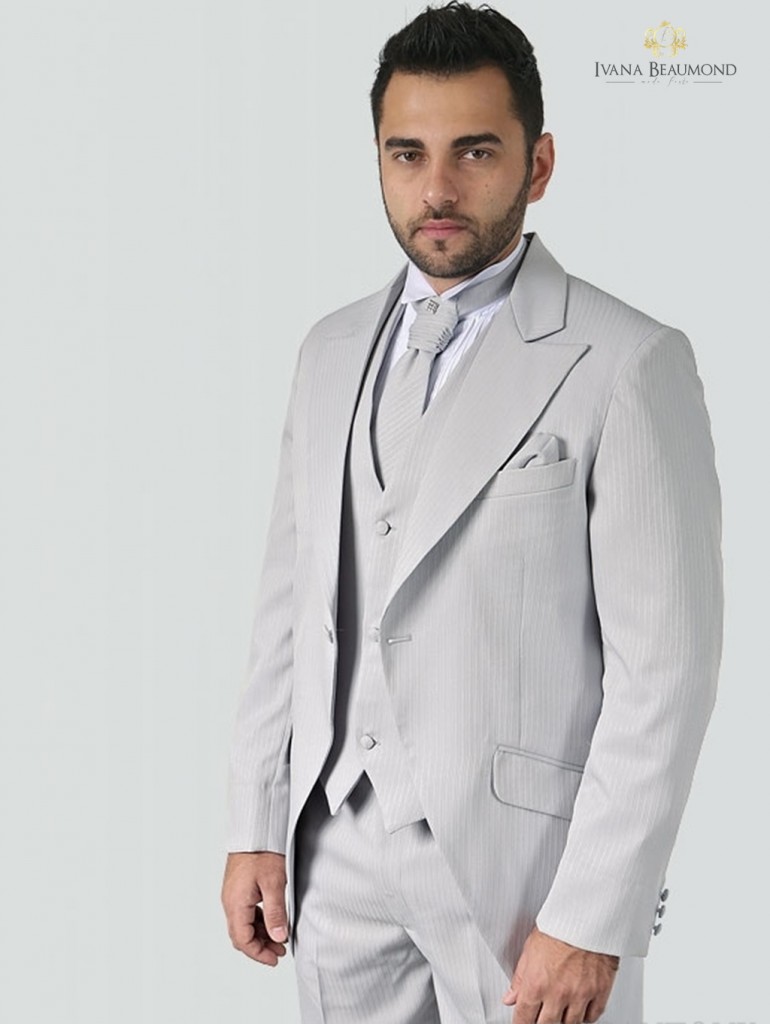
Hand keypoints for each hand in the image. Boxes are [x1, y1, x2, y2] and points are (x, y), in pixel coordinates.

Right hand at [221, 851, 288, 965]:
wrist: (254, 831)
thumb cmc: (261, 852)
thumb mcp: (273, 884)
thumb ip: (275, 913)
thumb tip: (278, 937)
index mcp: (235, 904)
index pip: (243, 940)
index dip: (259, 953)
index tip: (275, 958)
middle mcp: (230, 902)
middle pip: (241, 936)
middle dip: (260, 947)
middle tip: (279, 952)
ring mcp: (233, 896)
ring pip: (244, 925)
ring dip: (260, 935)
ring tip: (279, 937)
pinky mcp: (238, 889)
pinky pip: (246, 913)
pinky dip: (258, 921)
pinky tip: (272, 921)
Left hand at [502, 925, 618, 1023]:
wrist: (587, 916)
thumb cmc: (559, 926)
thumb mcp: (530, 949)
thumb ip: (520, 977)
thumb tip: (511, 997)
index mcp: (537, 983)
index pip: (524, 1018)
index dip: (521, 1023)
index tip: (521, 1022)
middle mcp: (558, 994)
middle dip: (542, 1023)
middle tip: (541, 1015)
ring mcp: (580, 995)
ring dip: (564, 1019)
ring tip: (560, 1009)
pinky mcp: (600, 992)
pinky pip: (592, 1016)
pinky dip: (585, 1016)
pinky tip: (580, 1008)